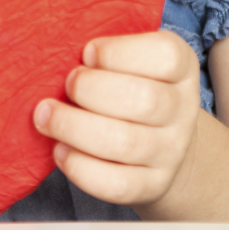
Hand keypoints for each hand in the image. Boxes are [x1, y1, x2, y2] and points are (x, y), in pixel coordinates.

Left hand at [32, 30, 200, 208]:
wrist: (162, 143)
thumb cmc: (132, 86)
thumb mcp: (133, 59)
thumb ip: (106, 50)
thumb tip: (57, 44)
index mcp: (181, 67)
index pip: (165, 55)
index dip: (119, 52)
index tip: (87, 53)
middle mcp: (182, 110)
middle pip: (144, 100)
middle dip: (91, 89)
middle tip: (66, 84)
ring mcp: (171, 151)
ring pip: (124, 142)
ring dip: (74, 127)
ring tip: (46, 116)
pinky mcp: (152, 185)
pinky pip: (117, 184)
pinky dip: (80, 167)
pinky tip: (60, 151)